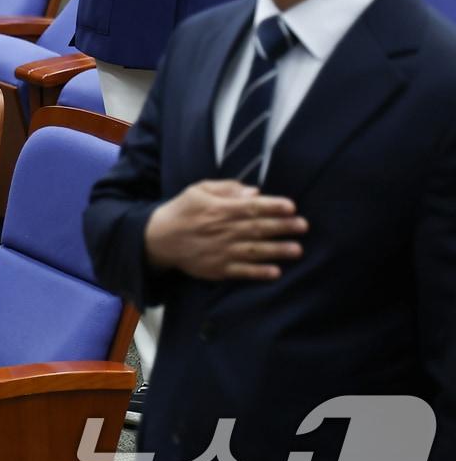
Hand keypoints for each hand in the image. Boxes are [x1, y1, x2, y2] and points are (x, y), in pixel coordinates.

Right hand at [143, 180, 305, 280]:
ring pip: (254, 251)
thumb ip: (226, 188)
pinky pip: (242, 272)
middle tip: (303, 226)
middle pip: (257, 228)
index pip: (251, 207)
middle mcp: (222, 230)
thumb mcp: (198, 190)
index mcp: (218, 209)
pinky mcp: (217, 268)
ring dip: (277, 250)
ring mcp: (220, 251)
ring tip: (297, 249)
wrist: (158, 239)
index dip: (273, 207)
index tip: (291, 207)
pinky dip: (259, 272)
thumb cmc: (182, 211)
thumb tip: (255, 192)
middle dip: (282, 227)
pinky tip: (275, 272)